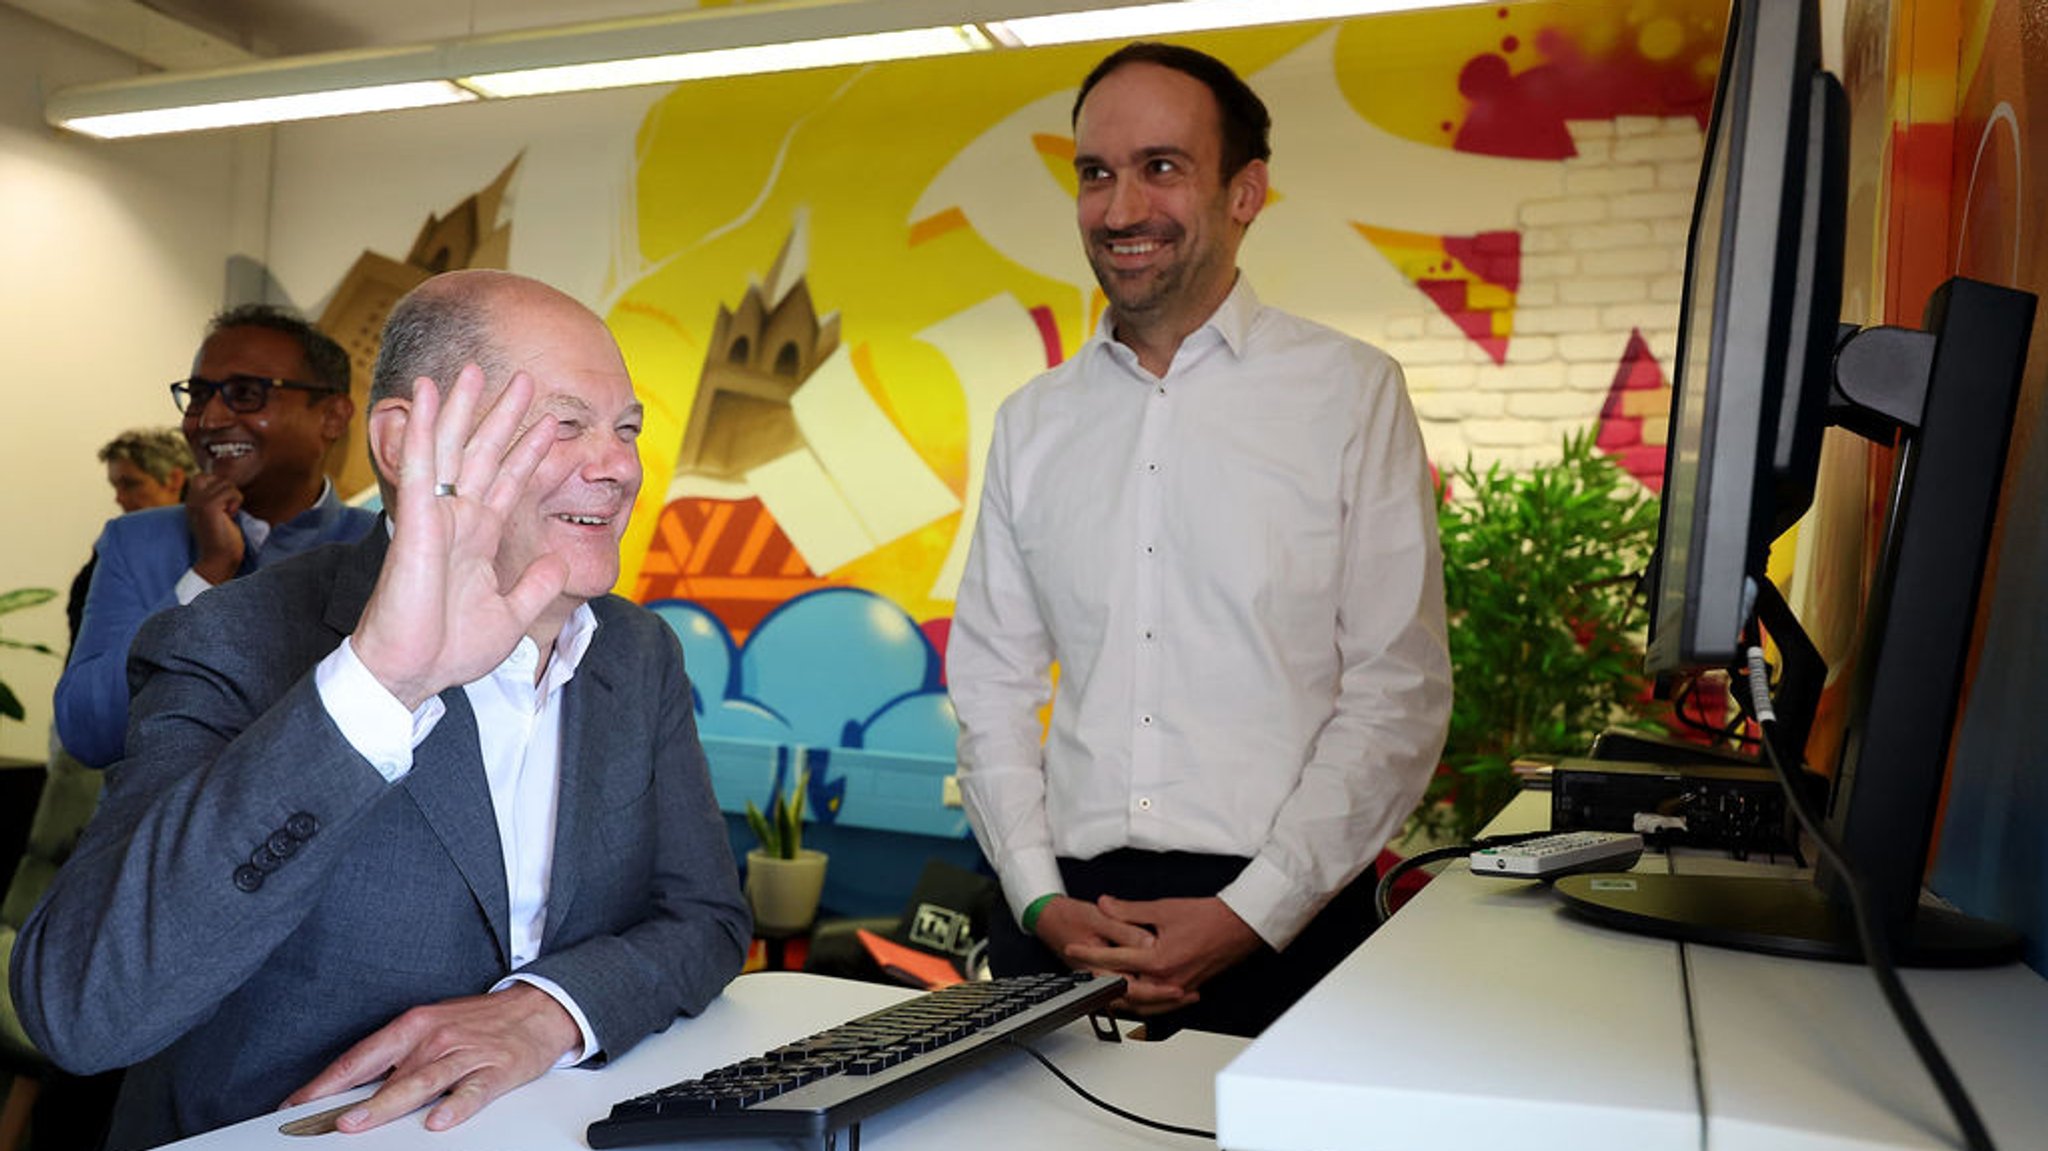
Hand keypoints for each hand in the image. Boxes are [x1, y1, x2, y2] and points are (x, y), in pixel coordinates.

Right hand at [183, 471, 244, 584]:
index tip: (224, 507)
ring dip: (234, 498)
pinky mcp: (208, 507)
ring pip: (225, 483)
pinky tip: (231, 516)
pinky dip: (237, 502)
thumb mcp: (217, 516)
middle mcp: (191, 501)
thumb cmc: (224, 541)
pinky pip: (231, 492)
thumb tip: (229, 483)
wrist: (218, 561)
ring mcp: (198, 503)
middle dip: (228, 490)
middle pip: (215, 477)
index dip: (219, 487)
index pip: (204, 477)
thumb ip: (217, 501)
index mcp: (191, 502)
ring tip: (229, 515)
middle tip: (228, 510)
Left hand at [281, 983, 579, 1133]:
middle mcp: (437, 1037)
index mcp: (415, 1024)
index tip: (299, 1104)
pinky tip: (440, 1120)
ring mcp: (466, 1054)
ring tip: (363, 1121)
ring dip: (389, 1104)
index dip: (328, 1082)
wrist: (538, 1008)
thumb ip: (397, 1056)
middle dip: (354, 1100)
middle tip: (328, 1122)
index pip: (362, 1057)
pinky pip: (473, 1091)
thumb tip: (353, 1089)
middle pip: (389, 1073)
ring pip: (423, 1083)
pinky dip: (456, 1107)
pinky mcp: (496, 1069)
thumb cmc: (480, 1021)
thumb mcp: (433, 1026)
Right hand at [351, 365, 565, 708]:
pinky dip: (423, 428)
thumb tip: (559, 562)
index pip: (511, 483)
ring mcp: (437, 516)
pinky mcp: (415, 521)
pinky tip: (426, 395)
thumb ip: (534, 585)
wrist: (413, 672)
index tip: (552, 423)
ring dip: (463, 407)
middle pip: (486, 454)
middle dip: (504, 415)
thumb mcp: (510, 614)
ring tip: (475, 368)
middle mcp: (459, 519)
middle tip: (524, 378)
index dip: (531, 452)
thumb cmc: (450, 648)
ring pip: (453, 449)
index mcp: (479, 537)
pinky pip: (421, 465)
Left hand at [1062, 896, 1263, 1014]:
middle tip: (1082, 974)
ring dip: (1120, 997)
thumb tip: (1105, 904)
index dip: (1088, 955)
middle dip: (1100, 982)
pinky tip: (1137, 996)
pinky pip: (1158, 1005)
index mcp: (1157, 961)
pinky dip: (1143, 1002)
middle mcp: (1166, 980)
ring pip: (1140, 1003)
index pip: (1112, 960)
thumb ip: (1129, 910)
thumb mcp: (1163, 909)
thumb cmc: (1209, 917)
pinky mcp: (1187, 989)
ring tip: (1102, 988)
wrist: (1241, 926)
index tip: (1073, 950)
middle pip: (1122, 990)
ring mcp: (1177, 989)